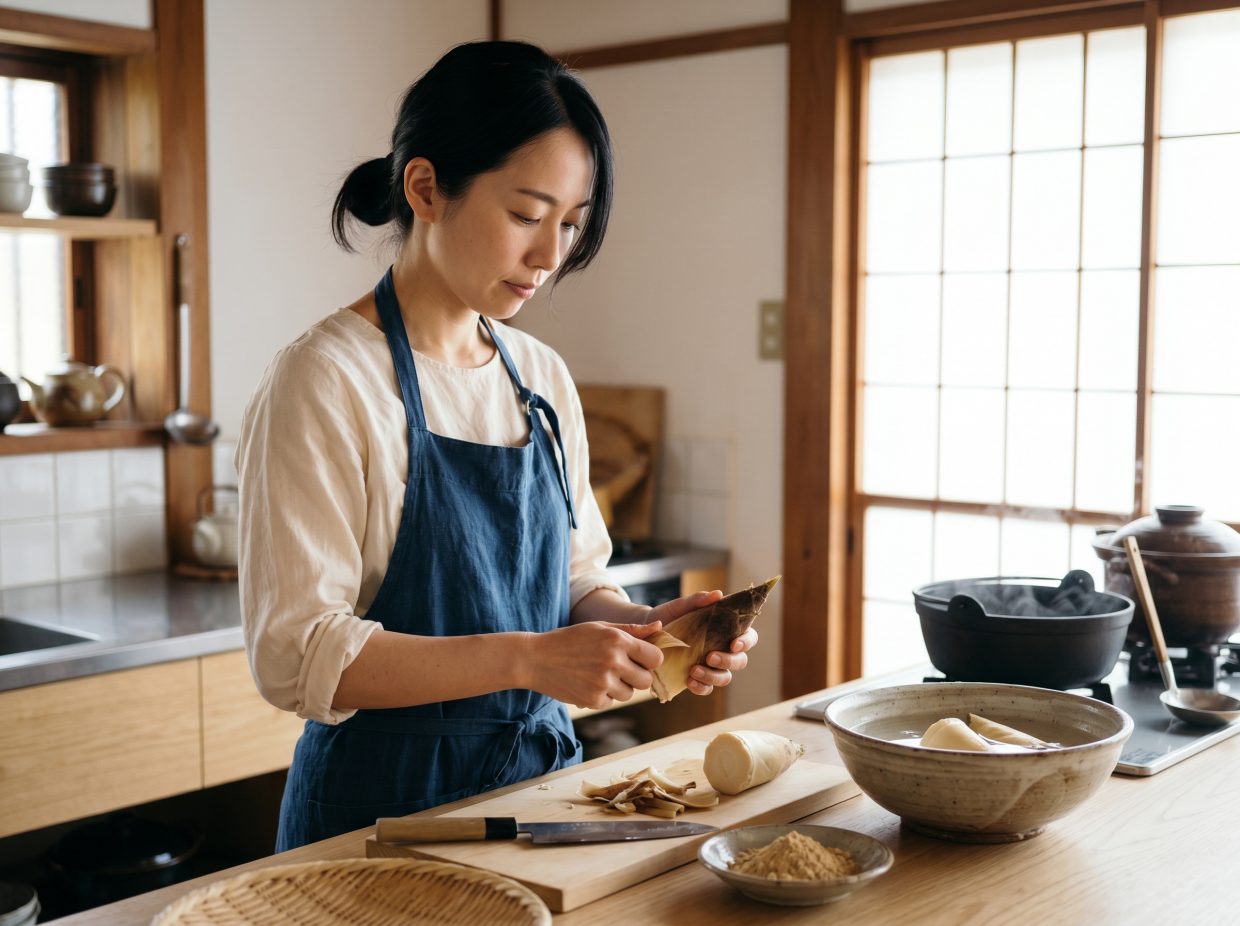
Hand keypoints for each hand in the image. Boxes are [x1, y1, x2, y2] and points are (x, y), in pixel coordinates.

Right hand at [528, 620, 664, 710]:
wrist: (536, 659)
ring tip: (599, 675)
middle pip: (646, 680)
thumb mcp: (599, 627)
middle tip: (619, 670)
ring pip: (629, 694)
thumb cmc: (570, 640)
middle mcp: (613, 661)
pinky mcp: (592, 700)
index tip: (639, 659)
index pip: (655, 657)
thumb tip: (660, 626)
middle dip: (636, 677)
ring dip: (619, 688)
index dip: (649, 659)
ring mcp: (603, 682)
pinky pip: (610, 702)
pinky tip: (587, 683)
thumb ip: (632, 629)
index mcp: (618, 640)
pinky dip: (602, 696)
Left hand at [656, 589, 759, 696]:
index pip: (749, 637)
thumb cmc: (670, 615)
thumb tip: (718, 594)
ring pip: (725, 678)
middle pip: (740, 661)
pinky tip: (689, 681)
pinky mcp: (698, 678)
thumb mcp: (681, 606)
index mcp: (726, 630)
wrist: (647, 631)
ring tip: (693, 670)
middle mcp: (723, 649)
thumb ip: (699, 600)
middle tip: (710, 657)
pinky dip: (701, 687)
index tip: (734, 644)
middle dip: (728, 661)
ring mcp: (711, 666)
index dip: (746, 642)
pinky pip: (707, 689)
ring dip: (713, 676)